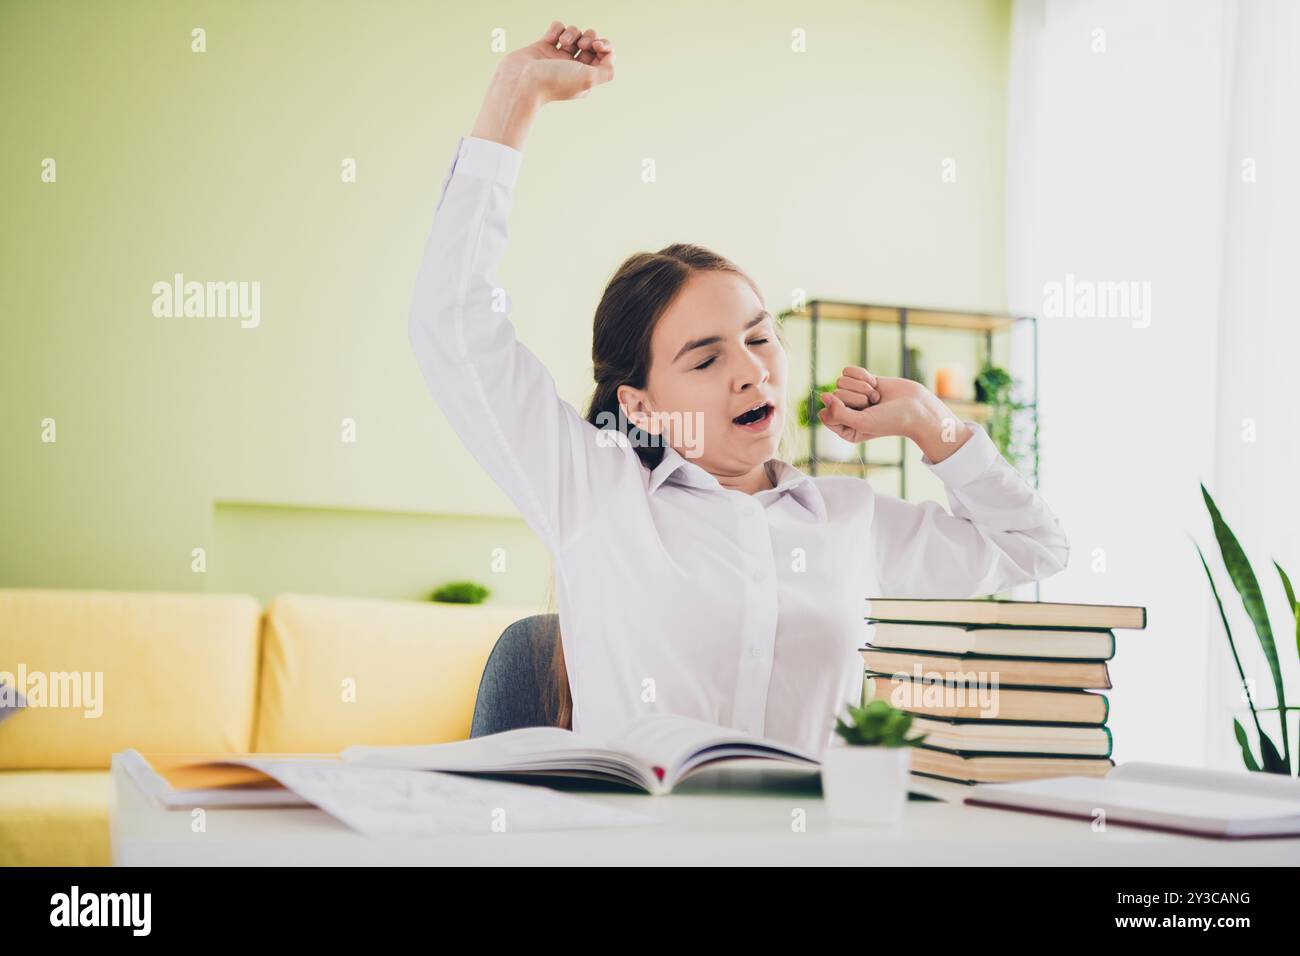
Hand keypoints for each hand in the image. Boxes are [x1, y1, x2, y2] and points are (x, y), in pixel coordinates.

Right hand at [501, 21, 615, 103]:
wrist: (520, 83)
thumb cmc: (554, 83)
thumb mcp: (589, 80)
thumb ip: (607, 71)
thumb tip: (610, 60)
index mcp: (586, 78)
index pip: (605, 57)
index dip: (605, 46)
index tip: (598, 45)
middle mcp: (573, 68)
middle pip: (591, 43)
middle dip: (589, 38)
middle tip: (582, 45)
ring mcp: (557, 57)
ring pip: (574, 34)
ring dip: (571, 33)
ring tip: (563, 42)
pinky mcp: (542, 47)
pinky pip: (556, 29)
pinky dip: (556, 29)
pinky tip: (551, 39)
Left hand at [818, 366, 919, 442]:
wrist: (916, 407)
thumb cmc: (891, 421)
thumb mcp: (862, 423)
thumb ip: (838, 414)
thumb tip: (823, 395)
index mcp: (844, 429)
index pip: (825, 414)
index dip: (840, 410)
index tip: (860, 413)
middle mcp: (846, 412)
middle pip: (835, 395)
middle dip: (857, 398)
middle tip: (874, 406)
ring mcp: (854, 395)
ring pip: (840, 381)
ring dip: (862, 387)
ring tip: (876, 397)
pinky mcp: (861, 381)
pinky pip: (848, 370)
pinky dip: (862, 375)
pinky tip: (875, 383)